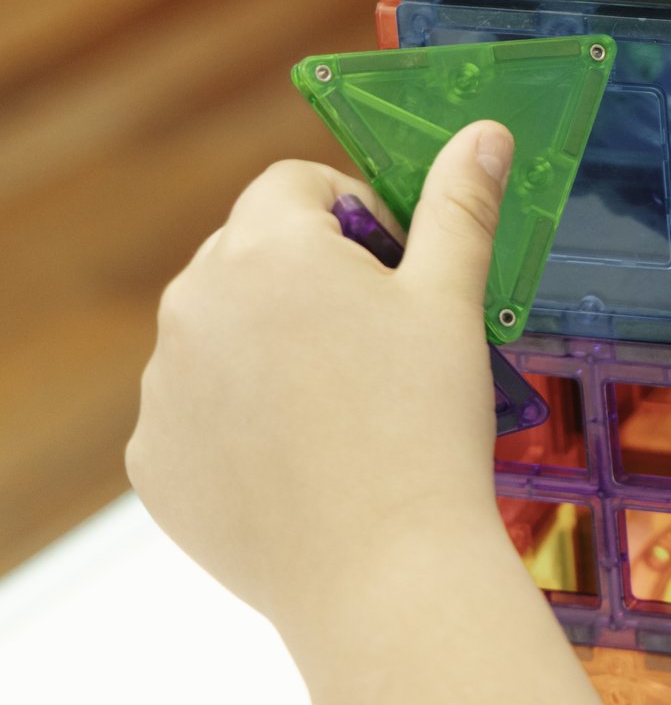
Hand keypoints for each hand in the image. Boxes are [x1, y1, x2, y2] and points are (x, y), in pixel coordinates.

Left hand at [128, 121, 517, 638]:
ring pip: (220, 333)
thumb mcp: (452, 299)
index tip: (397, 267)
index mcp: (266, 252)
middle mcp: (192, 308)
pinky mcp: (154, 459)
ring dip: (272, 346)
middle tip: (382, 339)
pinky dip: (241, 418)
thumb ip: (459, 205)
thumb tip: (482, 133)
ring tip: (346, 406)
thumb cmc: (424, 426)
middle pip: (249, 253)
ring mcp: (162, 388)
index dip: (354, 211)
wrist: (381, 571)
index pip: (293, 184)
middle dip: (311, 276)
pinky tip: (305, 455)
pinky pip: (196, 411)